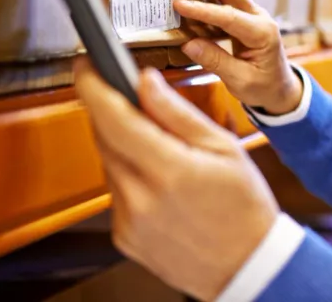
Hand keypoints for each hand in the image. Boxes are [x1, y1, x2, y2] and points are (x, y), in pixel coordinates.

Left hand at [73, 59, 279, 300]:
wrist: (246, 265)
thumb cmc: (244, 205)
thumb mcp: (224, 148)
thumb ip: (178, 113)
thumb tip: (145, 80)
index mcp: (169, 169)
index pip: (114, 117)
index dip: (93, 85)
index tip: (85, 64)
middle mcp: (140, 197)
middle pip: (106, 138)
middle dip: (113, 112)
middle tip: (131, 97)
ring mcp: (128, 220)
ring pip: (110, 164)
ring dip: (125, 146)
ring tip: (164, 150)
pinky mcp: (123, 236)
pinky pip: (117, 192)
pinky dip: (131, 176)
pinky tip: (162, 182)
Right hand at [173, 0, 301, 114]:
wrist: (281, 88)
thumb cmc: (263, 87)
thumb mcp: (241, 82)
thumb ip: (217, 62)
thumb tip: (189, 44)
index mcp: (261, 35)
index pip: (230, 18)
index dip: (203, 11)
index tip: (178, 4)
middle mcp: (260, 18)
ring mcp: (256, 13)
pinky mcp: (248, 13)